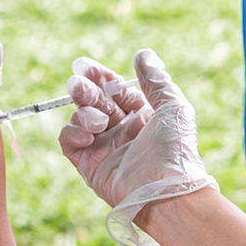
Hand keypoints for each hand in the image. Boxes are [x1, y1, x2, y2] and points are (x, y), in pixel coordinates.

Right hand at [58, 49, 215, 245]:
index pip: (114, 90)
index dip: (100, 77)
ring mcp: (103, 148)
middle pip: (94, 101)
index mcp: (141, 116)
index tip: (86, 66)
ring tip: (99, 124)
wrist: (165, 192)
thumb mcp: (173, 107)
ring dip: (85, 113)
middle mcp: (121, 131)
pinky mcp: (88, 165)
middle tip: (79, 85)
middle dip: (84, 90)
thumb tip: (142, 53)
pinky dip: (73, 132)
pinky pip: (69, 141)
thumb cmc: (175, 150)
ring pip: (80, 118)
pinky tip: (88, 134)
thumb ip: (155, 79)